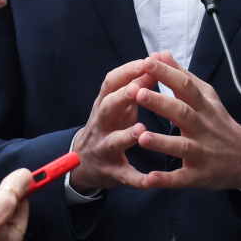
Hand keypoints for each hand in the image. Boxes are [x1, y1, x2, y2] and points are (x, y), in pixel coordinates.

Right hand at [68, 59, 155, 192]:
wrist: (84, 162)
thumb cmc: (110, 125)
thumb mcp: (118, 104)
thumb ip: (136, 85)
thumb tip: (156, 61)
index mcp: (105, 104)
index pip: (112, 82)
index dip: (128, 71)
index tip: (148, 61)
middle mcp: (101, 124)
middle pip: (107, 107)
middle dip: (122, 97)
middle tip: (138, 89)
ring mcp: (104, 148)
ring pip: (113, 141)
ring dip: (126, 135)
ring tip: (141, 130)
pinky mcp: (112, 172)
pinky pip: (124, 175)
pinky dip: (137, 178)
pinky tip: (151, 180)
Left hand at [133, 52, 240, 190]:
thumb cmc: (218, 123)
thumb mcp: (206, 97)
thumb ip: (183, 76)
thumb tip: (161, 54)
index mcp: (204, 106)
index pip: (186, 86)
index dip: (167, 74)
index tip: (147, 62)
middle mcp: (203, 128)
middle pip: (182, 113)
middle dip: (161, 104)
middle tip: (138, 93)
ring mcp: (201, 153)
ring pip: (181, 146)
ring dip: (162, 142)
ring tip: (141, 136)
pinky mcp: (198, 175)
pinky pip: (181, 178)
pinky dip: (166, 179)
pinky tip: (149, 179)